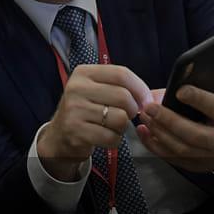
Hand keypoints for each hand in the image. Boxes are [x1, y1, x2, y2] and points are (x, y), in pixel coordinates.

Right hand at [36, 64, 152, 181]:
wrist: (59, 136)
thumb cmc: (85, 111)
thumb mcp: (97, 90)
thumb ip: (122, 87)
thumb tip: (154, 97)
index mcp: (83, 73)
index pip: (121, 74)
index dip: (140, 88)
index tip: (146, 101)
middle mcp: (76, 88)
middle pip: (123, 96)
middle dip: (131, 110)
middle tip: (125, 116)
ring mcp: (74, 109)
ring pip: (120, 118)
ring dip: (122, 127)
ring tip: (111, 126)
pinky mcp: (75, 131)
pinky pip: (111, 137)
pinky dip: (114, 140)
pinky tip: (104, 137)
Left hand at [136, 62, 213, 172]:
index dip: (198, 99)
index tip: (179, 90)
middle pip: (194, 134)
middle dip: (170, 120)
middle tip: (149, 106)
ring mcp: (208, 157)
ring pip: (180, 148)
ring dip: (159, 132)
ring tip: (143, 114)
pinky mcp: (194, 165)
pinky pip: (171, 157)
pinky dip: (153, 145)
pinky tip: (142, 130)